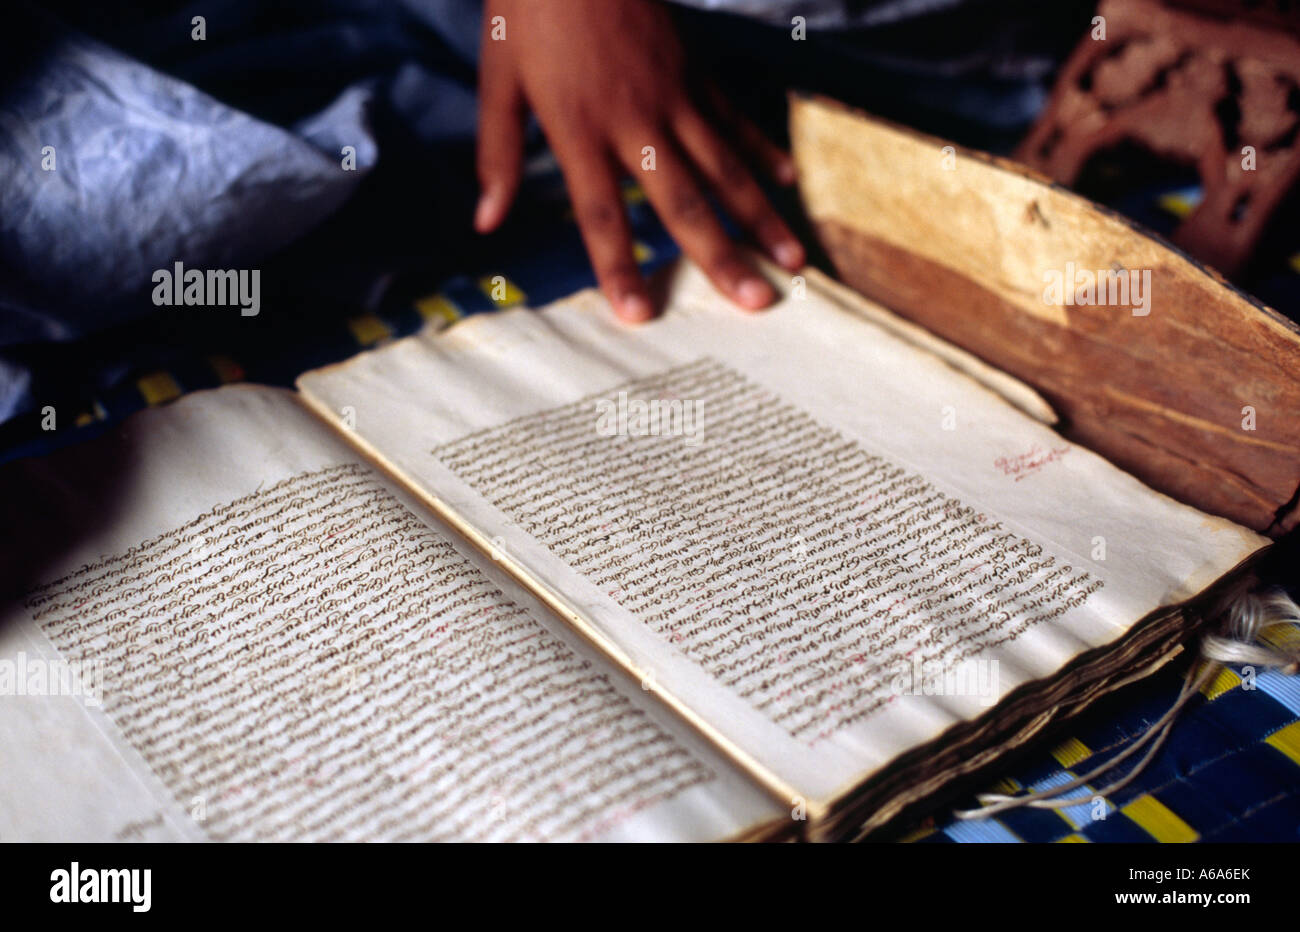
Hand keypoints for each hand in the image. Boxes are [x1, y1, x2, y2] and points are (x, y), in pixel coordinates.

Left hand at [475, 0, 804, 321]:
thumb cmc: (528, 8)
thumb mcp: (498, 79)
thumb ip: (497, 153)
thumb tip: (485, 221)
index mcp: (579, 127)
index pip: (601, 212)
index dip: (619, 265)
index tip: (639, 315)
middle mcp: (634, 119)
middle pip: (683, 200)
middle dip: (721, 255)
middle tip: (758, 302)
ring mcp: (673, 93)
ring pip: (725, 166)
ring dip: (759, 217)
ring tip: (791, 261)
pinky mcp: (693, 69)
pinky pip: (732, 117)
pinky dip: (761, 150)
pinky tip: (787, 183)